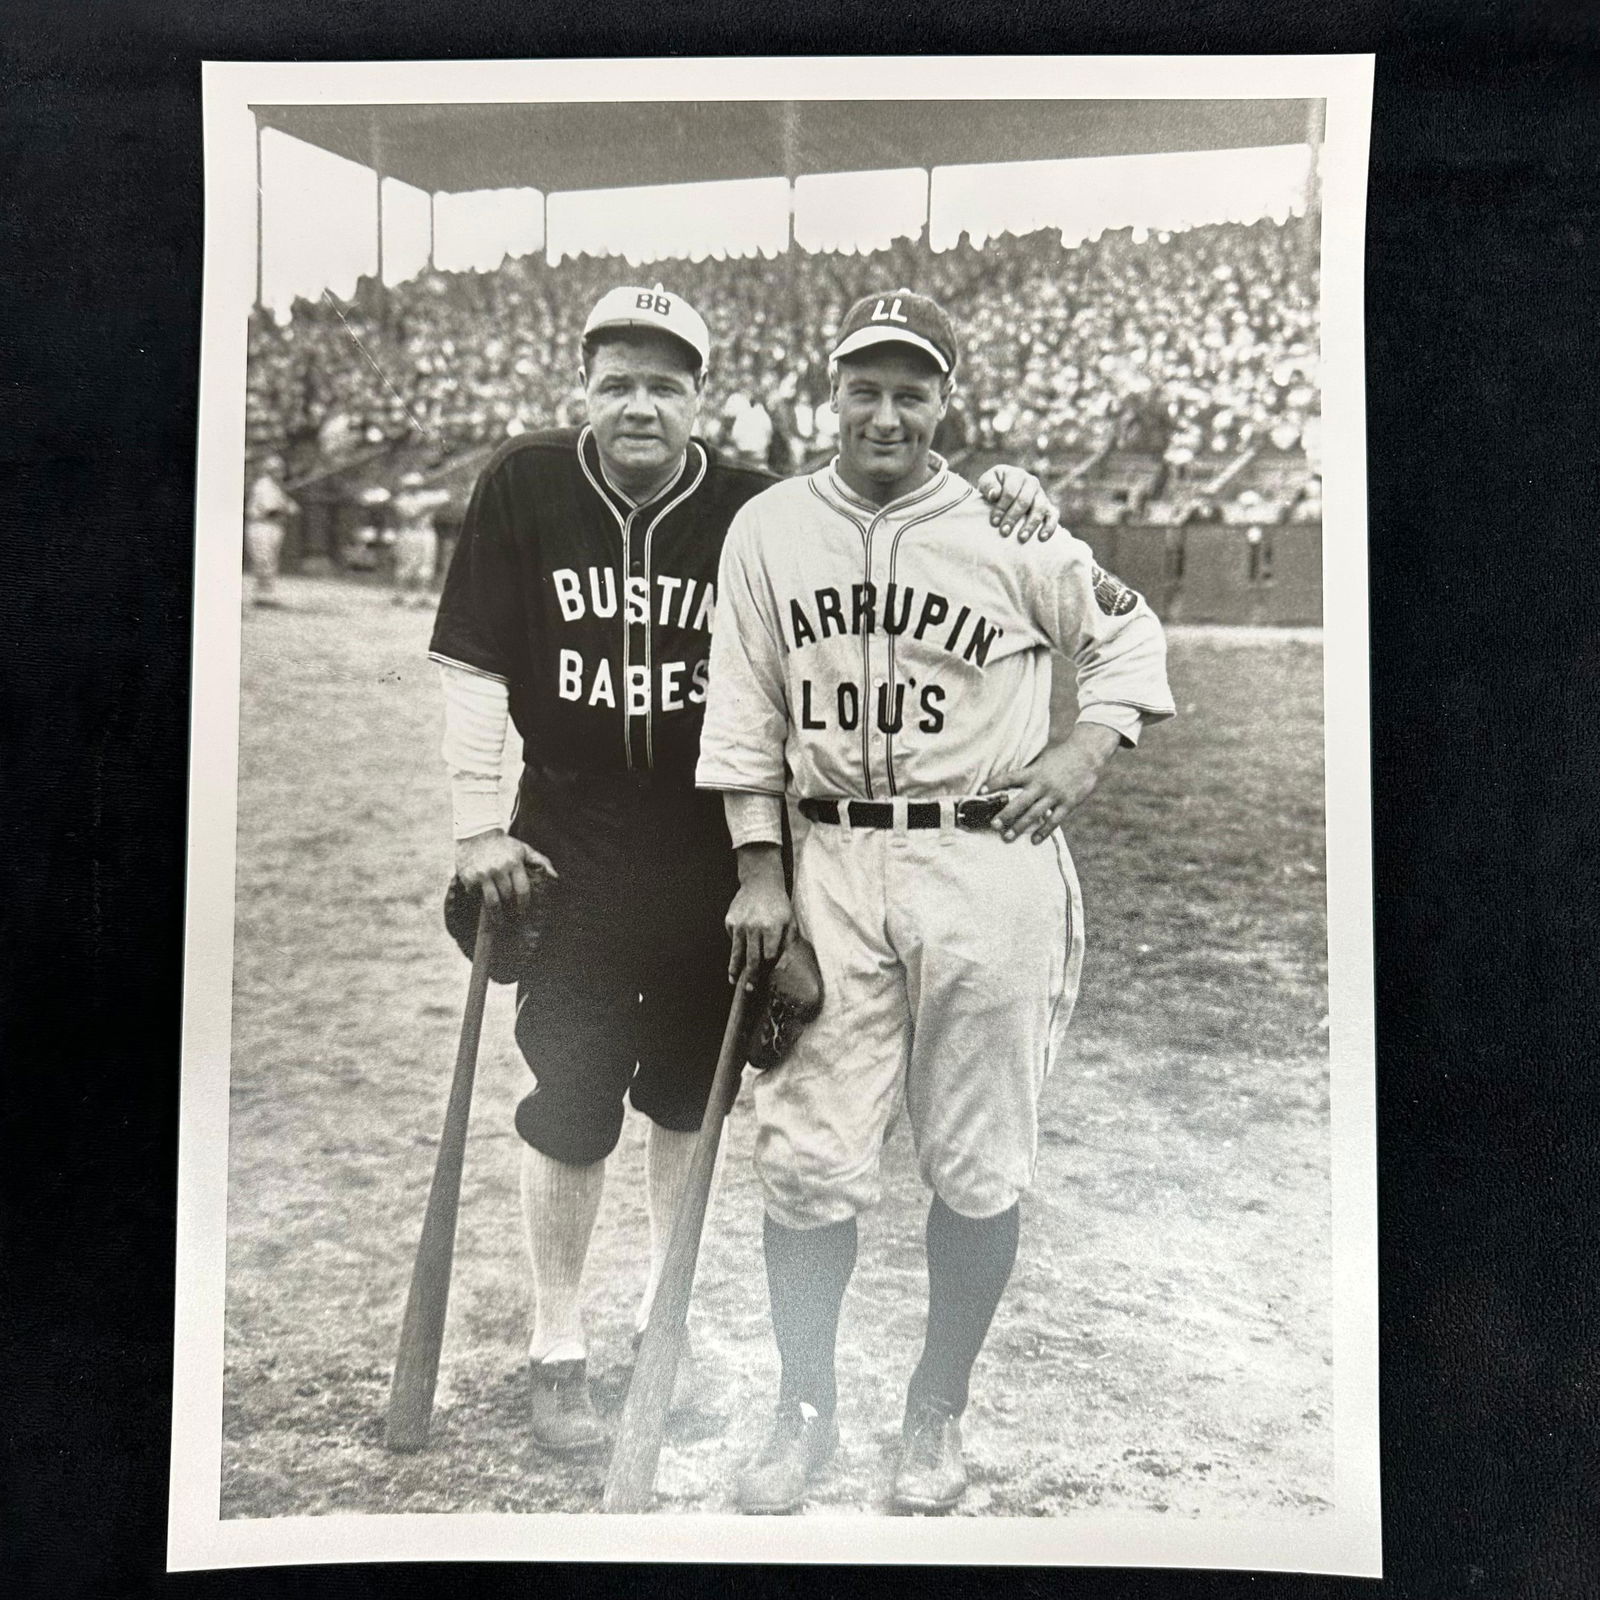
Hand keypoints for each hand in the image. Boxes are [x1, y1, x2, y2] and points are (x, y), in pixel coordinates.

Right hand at [454, 829, 557, 914]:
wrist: (476, 834)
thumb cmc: (504, 845)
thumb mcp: (523, 849)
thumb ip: (540, 861)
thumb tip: (555, 876)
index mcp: (514, 862)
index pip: (522, 890)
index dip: (524, 904)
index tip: (523, 912)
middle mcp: (498, 869)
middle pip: (507, 897)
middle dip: (511, 909)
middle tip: (512, 917)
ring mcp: (483, 874)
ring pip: (492, 901)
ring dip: (496, 915)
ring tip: (499, 922)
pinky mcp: (469, 877)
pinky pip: (476, 895)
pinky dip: (479, 899)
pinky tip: (482, 901)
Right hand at [726, 845, 793, 983]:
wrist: (760, 882)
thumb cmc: (778, 905)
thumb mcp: (789, 921)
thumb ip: (788, 942)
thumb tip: (782, 964)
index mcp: (772, 928)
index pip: (769, 955)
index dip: (768, 963)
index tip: (767, 970)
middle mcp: (754, 927)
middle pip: (752, 958)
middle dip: (751, 976)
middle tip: (750, 990)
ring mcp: (740, 924)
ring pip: (737, 952)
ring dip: (735, 968)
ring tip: (734, 980)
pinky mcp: (730, 921)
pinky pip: (732, 938)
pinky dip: (736, 943)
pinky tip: (741, 941)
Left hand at [976, 464, 1060, 543]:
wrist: (1003, 493)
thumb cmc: (993, 489)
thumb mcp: (986, 482)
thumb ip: (988, 485)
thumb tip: (994, 494)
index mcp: (1016, 475)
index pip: (1010, 491)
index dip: (1002, 507)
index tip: (994, 522)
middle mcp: (1031, 482)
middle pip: (1024, 500)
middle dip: (1013, 517)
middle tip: (1004, 532)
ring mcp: (1041, 495)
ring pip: (1040, 508)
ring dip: (1031, 524)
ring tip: (1021, 538)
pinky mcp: (1048, 507)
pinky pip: (1053, 516)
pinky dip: (1050, 526)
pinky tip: (1042, 538)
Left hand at [987, 724, 1121, 843]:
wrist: (1088, 753)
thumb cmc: (1062, 757)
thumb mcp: (1042, 760)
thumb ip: (1029, 772)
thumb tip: (1010, 782)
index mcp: (1033, 771)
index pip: (1009, 778)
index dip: (994, 784)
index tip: (980, 792)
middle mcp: (1042, 784)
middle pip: (1020, 801)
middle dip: (1005, 814)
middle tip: (993, 825)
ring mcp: (1055, 795)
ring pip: (1034, 814)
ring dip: (1020, 827)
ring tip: (1007, 837)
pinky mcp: (1068, 803)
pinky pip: (1054, 820)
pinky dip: (1043, 831)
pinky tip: (1034, 840)